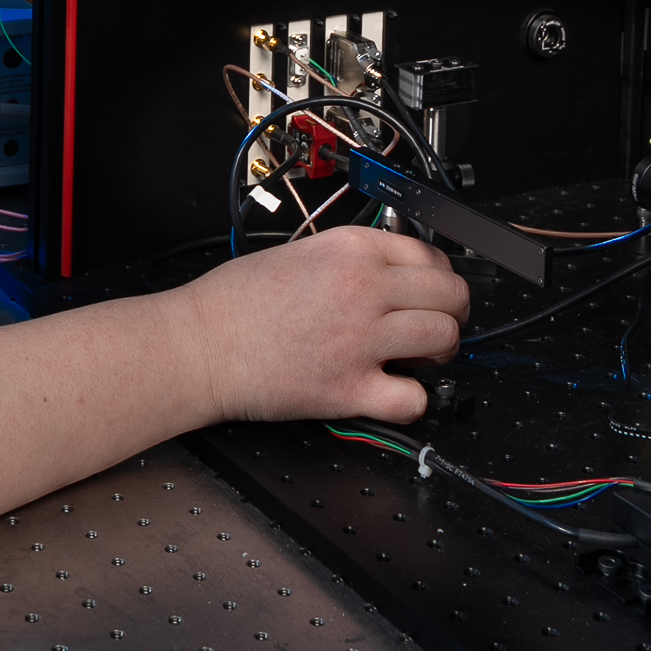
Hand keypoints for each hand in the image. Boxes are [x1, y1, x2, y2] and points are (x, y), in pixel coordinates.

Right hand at [166, 226, 467, 426]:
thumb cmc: (234, 303)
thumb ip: (350, 260)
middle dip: (452, 313)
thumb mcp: (298, 252)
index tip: (434, 292)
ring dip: (440, 352)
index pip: (431, 256)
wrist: (198, 345)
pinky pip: (413, 398)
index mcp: (351, 250)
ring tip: (420, 359)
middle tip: (437, 326)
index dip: (440, 278)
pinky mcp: (348, 388)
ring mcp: (359, 339)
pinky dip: (414, 400)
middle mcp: (362, 288)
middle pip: (449, 295)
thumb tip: (391, 271)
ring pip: (443, 339)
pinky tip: (395, 392)